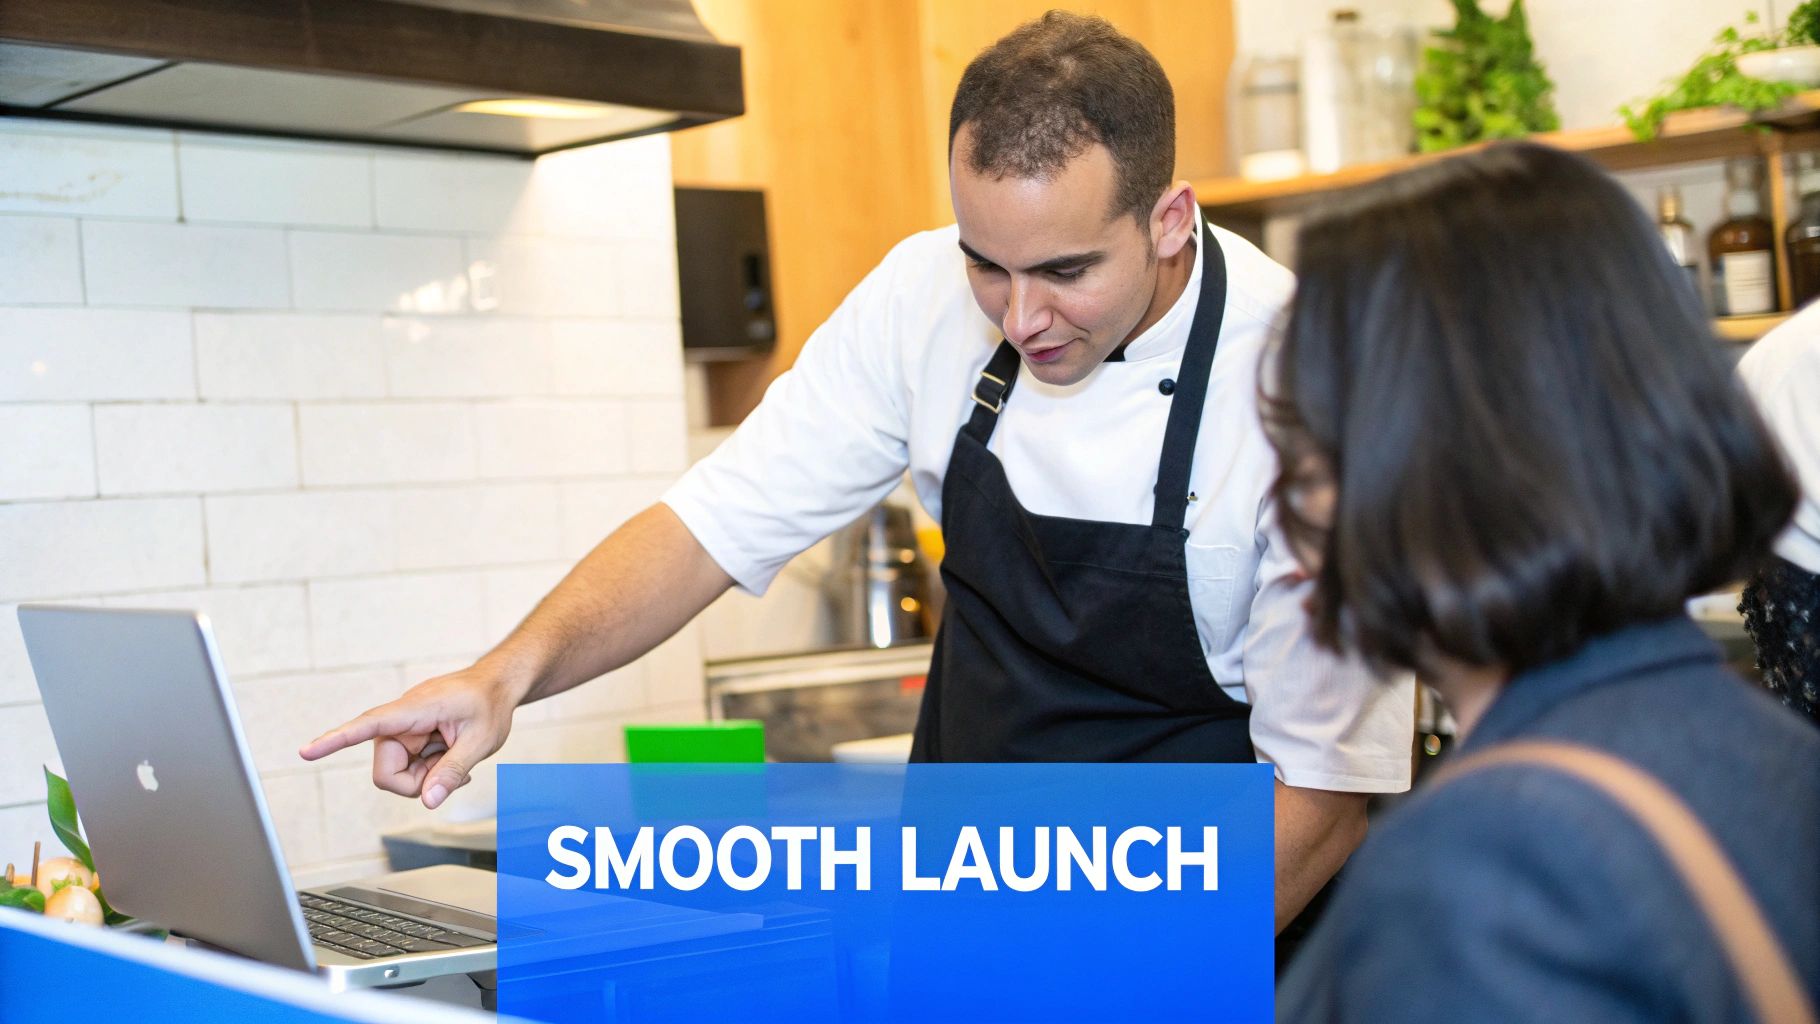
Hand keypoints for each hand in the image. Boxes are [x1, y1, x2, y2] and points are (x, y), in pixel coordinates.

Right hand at [299, 667, 520, 809]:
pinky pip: (409, 766)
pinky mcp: (409, 736)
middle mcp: (400, 720)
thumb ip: (453, 771)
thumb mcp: (481, 742)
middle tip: (454, 774)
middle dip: (417, 783)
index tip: (306, 751)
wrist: (497, 684)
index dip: (336, 740)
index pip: (368, 725)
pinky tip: (451, 754)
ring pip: (398, 773)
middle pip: (386, 772)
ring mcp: (404, 729)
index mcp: (414, 710)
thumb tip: (428, 801)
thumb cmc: (489, 704)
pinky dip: (430, 769)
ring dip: (427, 775)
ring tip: (456, 754)